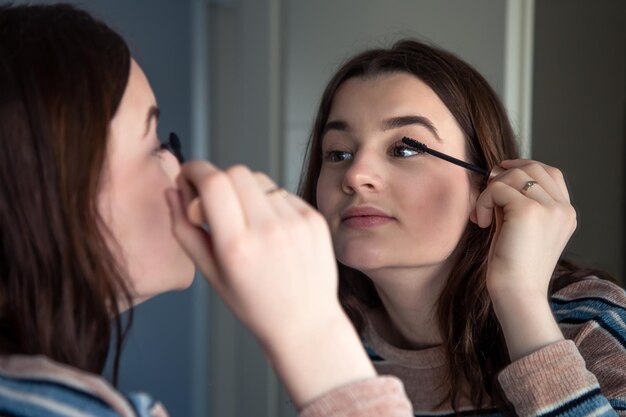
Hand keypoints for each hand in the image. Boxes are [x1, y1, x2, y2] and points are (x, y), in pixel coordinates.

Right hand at [165, 161, 374, 405]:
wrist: (305, 323)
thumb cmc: (253, 304)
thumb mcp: (210, 274)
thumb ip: (184, 229)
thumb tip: (171, 191)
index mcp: (236, 246)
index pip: (213, 182)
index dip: (194, 171)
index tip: (188, 177)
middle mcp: (269, 230)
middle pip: (236, 172)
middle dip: (218, 179)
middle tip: (214, 202)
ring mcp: (296, 222)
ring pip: (260, 179)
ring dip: (245, 191)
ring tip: (247, 222)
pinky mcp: (314, 219)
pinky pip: (282, 193)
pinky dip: (270, 204)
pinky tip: (272, 231)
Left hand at [471, 159, 575, 359]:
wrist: (518, 294)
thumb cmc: (513, 266)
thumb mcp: (520, 227)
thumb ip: (516, 202)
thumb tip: (497, 175)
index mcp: (565, 213)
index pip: (550, 172)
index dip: (522, 168)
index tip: (499, 178)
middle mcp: (563, 208)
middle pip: (532, 167)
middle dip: (504, 175)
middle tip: (487, 196)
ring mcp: (549, 208)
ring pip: (513, 175)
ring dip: (490, 191)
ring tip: (484, 216)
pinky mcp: (529, 211)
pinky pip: (497, 188)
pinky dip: (483, 201)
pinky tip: (481, 222)